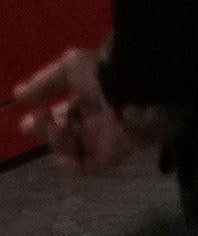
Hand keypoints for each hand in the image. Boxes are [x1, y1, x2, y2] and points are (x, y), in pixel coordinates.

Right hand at [8, 48, 132, 180]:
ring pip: (72, 151)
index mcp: (89, 99)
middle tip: (42, 123)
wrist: (141, 87)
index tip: (32, 117)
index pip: (61, 115)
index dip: (42, 120)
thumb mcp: (72, 68)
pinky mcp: (117, 153)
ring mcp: (107, 137)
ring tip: (58, 131)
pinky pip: (90, 167)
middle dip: (45, 131)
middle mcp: (97, 120)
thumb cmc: (106, 73)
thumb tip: (19, 95)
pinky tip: (64, 158)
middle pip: (64, 135)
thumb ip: (45, 83)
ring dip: (58, 144)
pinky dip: (74, 166)